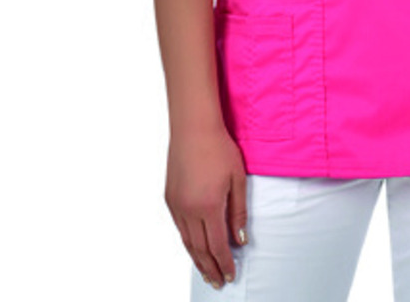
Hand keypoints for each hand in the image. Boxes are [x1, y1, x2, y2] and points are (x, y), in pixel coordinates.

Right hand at [165, 126, 247, 288]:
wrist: (194, 128)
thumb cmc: (219, 148)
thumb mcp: (237, 179)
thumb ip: (238, 211)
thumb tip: (239, 238)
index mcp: (208, 206)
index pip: (217, 245)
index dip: (224, 263)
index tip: (230, 275)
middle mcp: (189, 210)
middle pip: (199, 249)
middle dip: (210, 268)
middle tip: (218, 282)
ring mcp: (176, 205)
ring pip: (186, 241)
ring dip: (197, 259)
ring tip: (206, 271)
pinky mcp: (169, 198)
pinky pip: (179, 228)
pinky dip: (188, 242)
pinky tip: (194, 247)